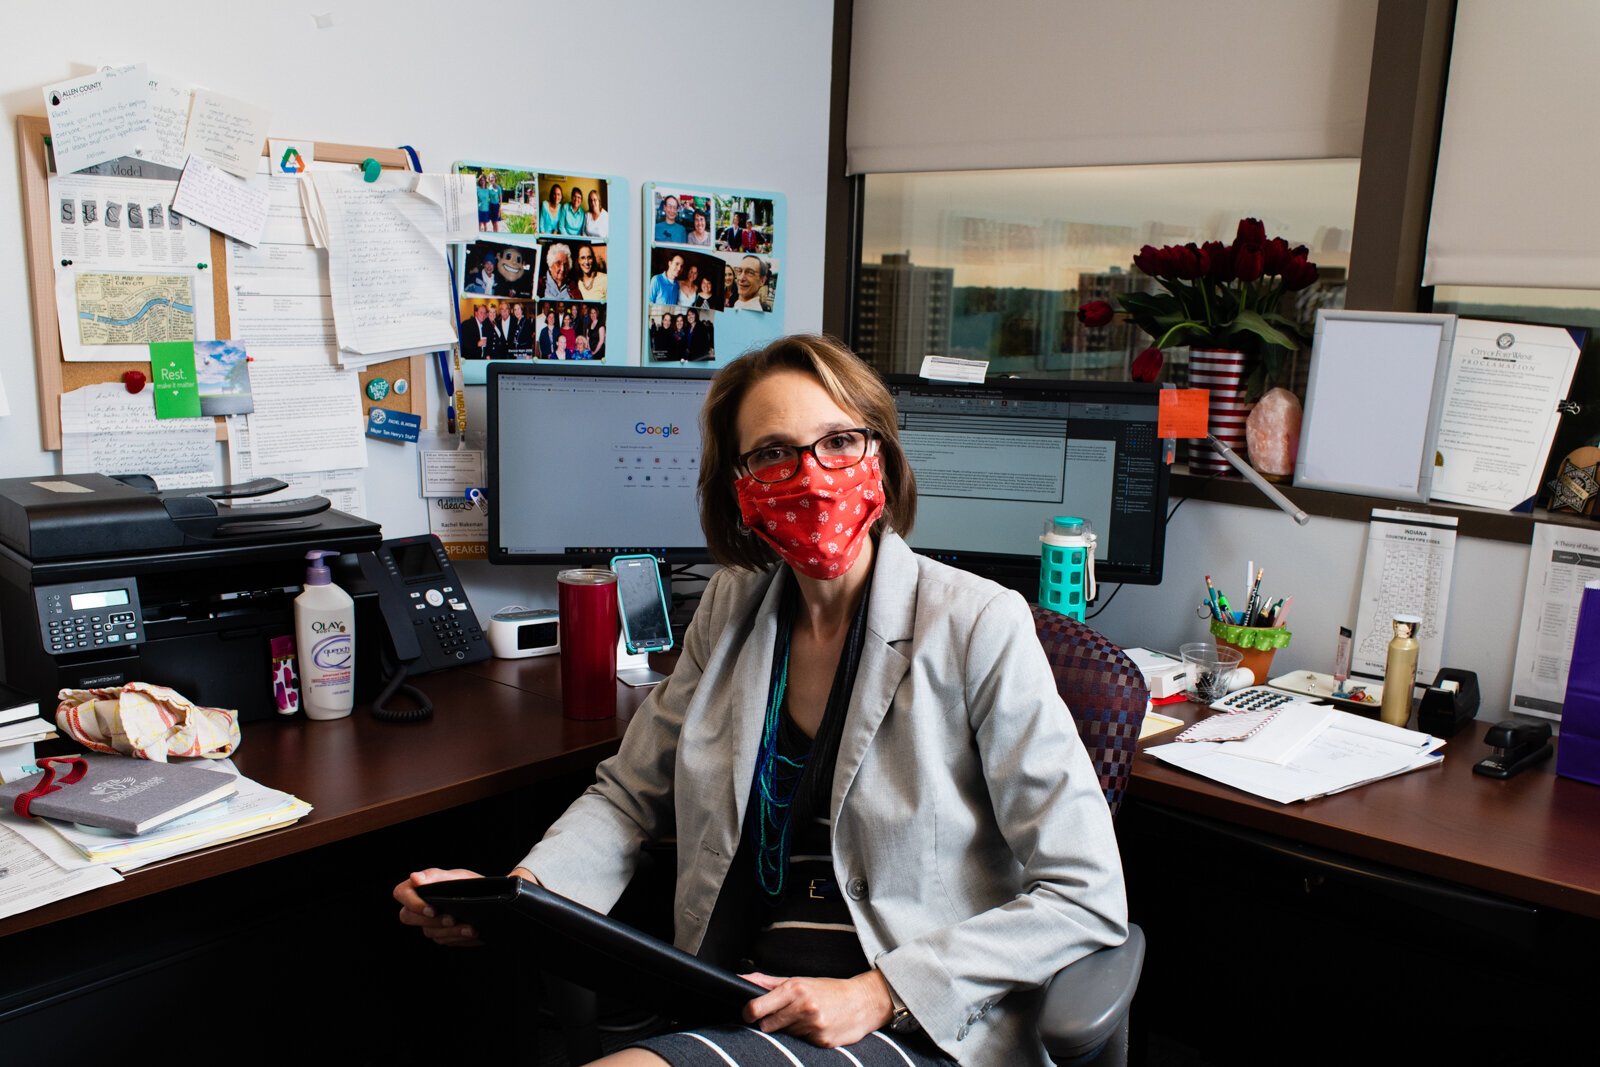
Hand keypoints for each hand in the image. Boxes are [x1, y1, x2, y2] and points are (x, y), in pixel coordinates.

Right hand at [393, 867, 483, 946]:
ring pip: (429, 932)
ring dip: (451, 931)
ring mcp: (428, 923)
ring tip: (471, 927)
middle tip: (453, 919)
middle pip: (408, 917)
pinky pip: (443, 940)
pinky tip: (472, 933)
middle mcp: (419, 907)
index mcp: (420, 887)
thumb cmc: (469, 884)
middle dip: (432, 920)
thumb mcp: (457, 877)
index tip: (432, 909)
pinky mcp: (440, 935)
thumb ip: (435, 877)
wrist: (489, 900)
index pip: (401, 893)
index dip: (413, 903)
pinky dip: (458, 937)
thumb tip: (414, 877)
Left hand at [741, 969, 894, 1047]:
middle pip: (767, 1025)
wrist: (862, 1001)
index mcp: (795, 988)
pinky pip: (802, 1043)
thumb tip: (740, 977)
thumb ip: (766, 982)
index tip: (749, 1013)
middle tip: (784, 1015)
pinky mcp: (822, 1041)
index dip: (749, 1013)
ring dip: (791, 1029)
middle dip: (771, 1022)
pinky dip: (805, 1036)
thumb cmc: (827, 990)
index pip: (757, 1007)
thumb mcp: (798, 981)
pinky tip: (817, 1027)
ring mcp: (813, 1025)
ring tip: (806, 1018)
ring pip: (785, 1034)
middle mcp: (803, 1006)